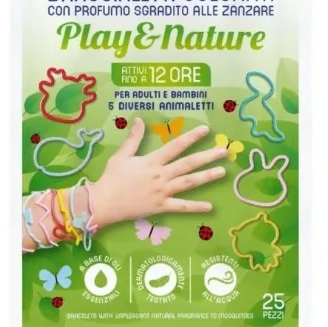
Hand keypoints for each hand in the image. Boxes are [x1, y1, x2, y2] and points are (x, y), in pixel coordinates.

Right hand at [88, 119, 226, 227]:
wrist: (103, 203)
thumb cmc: (112, 178)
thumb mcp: (122, 155)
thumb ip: (133, 138)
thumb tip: (138, 119)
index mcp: (152, 161)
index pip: (175, 146)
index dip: (191, 137)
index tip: (205, 130)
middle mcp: (161, 175)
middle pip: (188, 164)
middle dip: (207, 156)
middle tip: (224, 151)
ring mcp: (162, 192)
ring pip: (189, 183)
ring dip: (206, 177)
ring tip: (222, 171)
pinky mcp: (161, 207)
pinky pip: (181, 207)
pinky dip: (195, 207)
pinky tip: (210, 206)